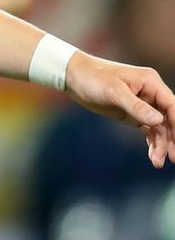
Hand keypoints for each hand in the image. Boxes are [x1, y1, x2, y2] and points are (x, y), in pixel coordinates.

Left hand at [66, 51, 174, 167]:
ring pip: (159, 127)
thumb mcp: (114, 92)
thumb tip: (159, 120)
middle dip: (171, 138)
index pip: (171, 105)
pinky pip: (148, 130)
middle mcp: (150, 92)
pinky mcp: (132, 114)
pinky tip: (153, 156)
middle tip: (172, 158)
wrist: (74, 77)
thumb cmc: (94, 78)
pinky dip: (152, 143)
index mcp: (150, 82)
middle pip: (169, 118)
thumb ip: (136, 107)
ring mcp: (142, 104)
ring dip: (161, 144)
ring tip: (157, 162)